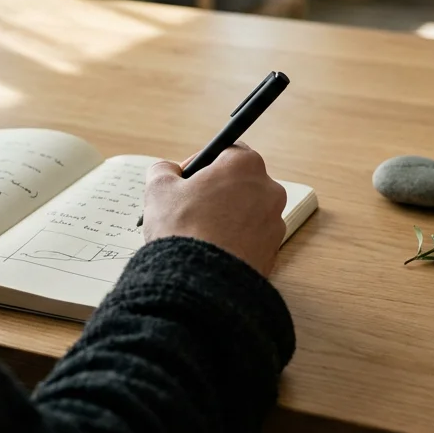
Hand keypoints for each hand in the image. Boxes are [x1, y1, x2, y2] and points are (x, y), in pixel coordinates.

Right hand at [142, 144, 287, 277]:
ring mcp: (274, 223)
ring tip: (199, 233)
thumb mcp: (159, 188)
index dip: (203, 163)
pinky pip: (250, 239)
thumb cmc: (183, 229)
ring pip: (246, 212)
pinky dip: (234, 241)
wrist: (201, 281)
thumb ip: (163, 169)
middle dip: (216, 192)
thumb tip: (168, 171)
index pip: (227, 151)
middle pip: (239, 183)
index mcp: (245, 165)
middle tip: (189, 207)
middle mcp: (269, 190)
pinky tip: (211, 251)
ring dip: (226, 217)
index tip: (186, 178)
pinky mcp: (272, 252)